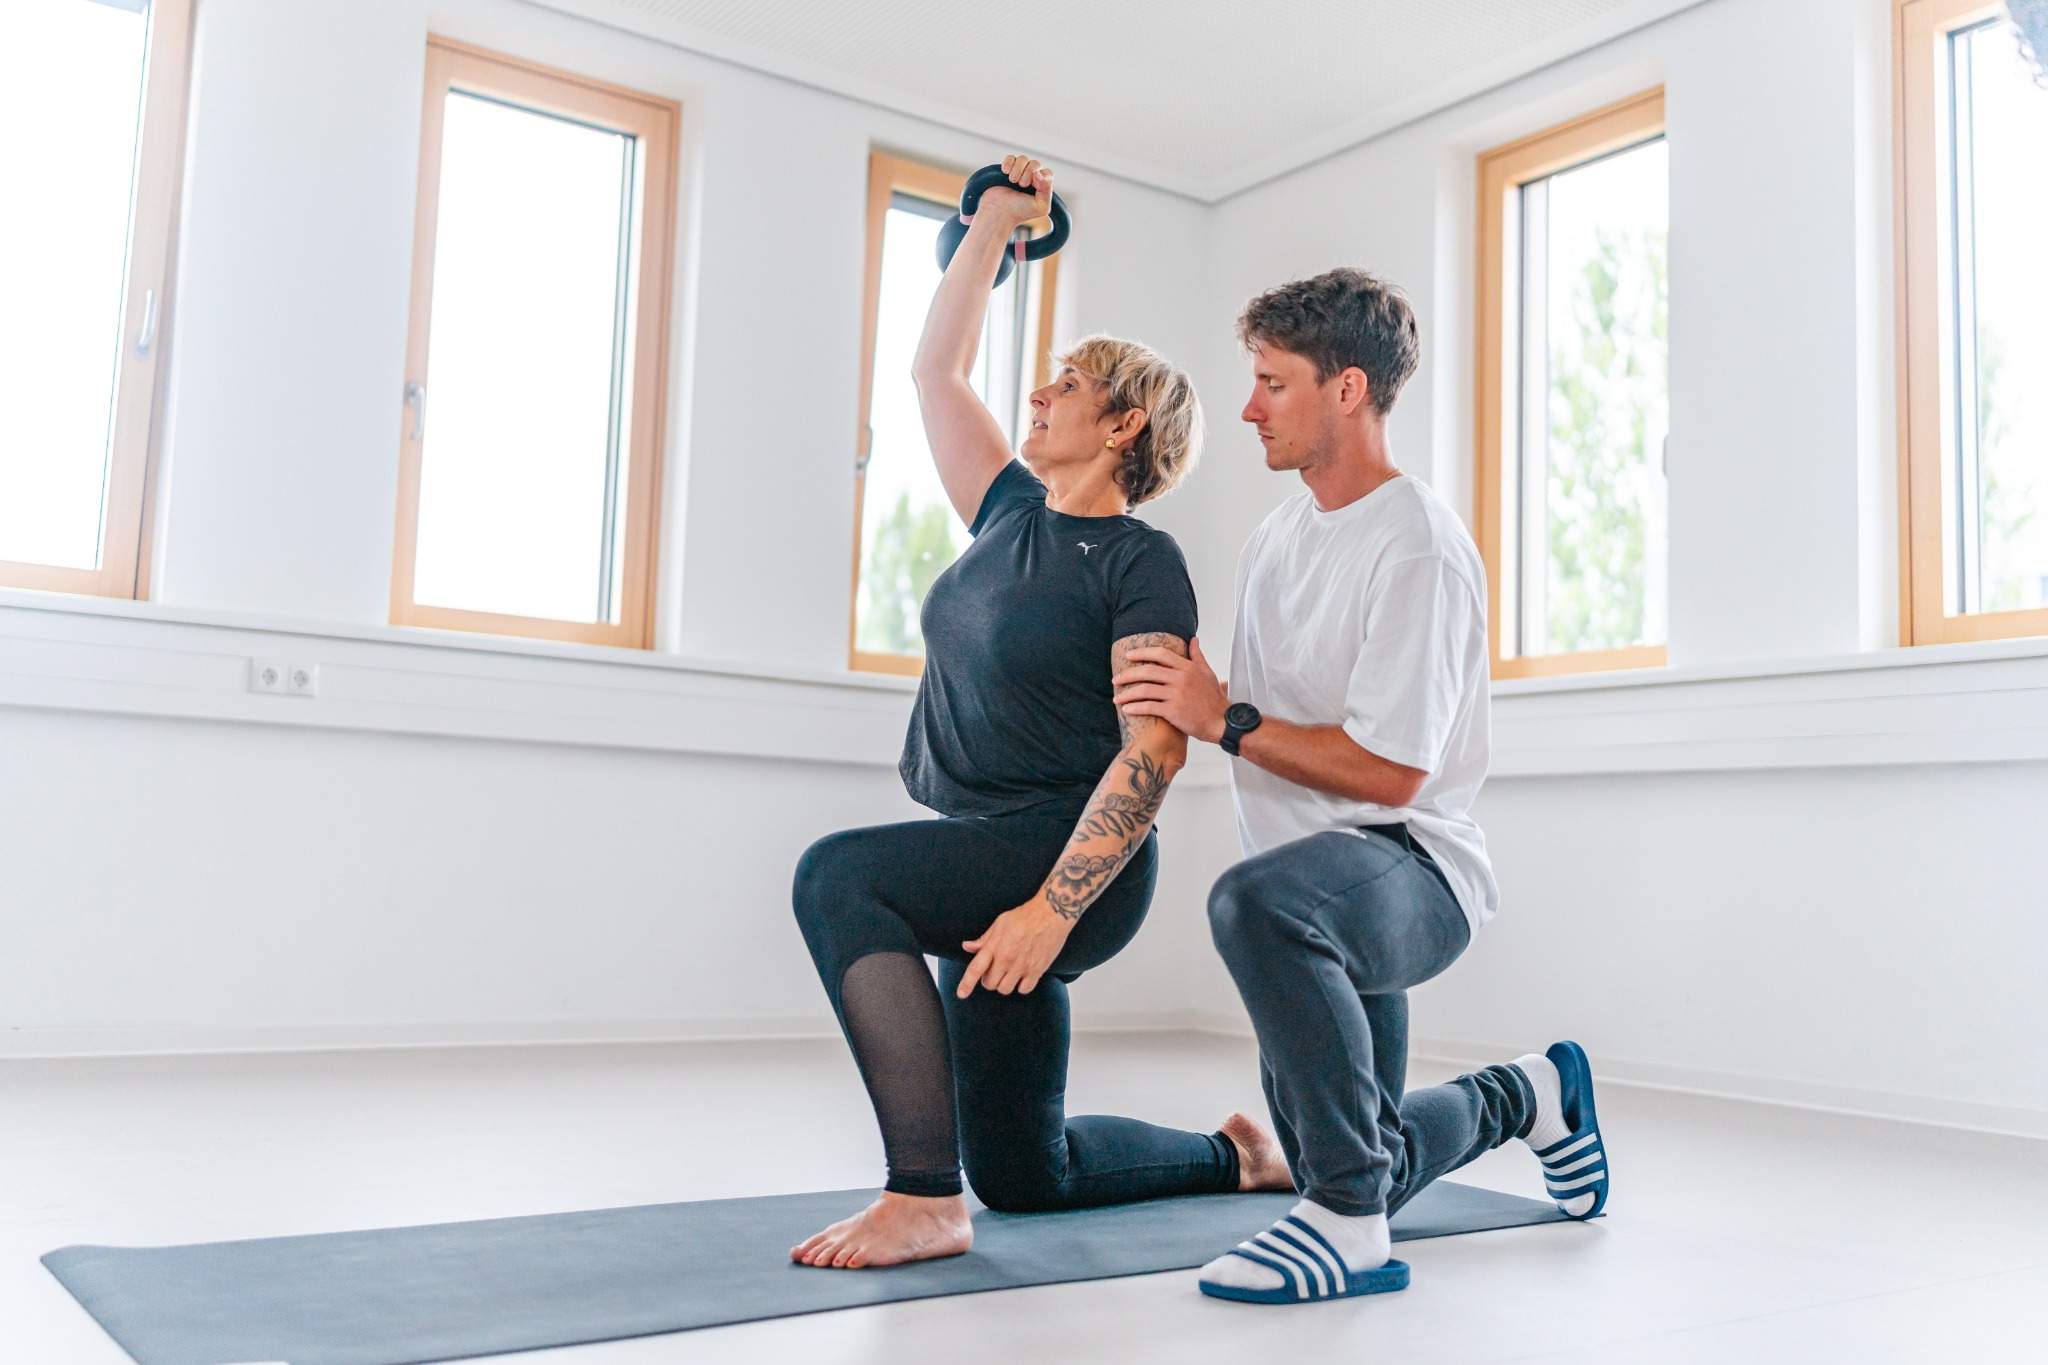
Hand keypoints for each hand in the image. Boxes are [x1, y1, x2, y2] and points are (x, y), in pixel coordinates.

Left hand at [958, 897, 1072, 996]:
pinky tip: (1023, 976)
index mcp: (995, 946)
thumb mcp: (1000, 923)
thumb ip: (984, 939)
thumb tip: (967, 946)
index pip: (975, 968)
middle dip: (989, 980)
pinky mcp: (1037, 970)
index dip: (966, 984)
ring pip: (1005, 989)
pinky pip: (1024, 990)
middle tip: (995, 971)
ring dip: (1004, 984)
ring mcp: (1022, 966)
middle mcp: (1007, 958)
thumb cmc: (1024, 916)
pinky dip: (1022, 986)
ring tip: (1009, 973)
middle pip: (990, 984)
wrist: (1050, 913)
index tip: (961, 994)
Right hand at [973, 154, 1052, 229]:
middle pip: (1035, 164)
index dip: (1040, 178)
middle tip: (1021, 186)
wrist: (999, 212)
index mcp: (1041, 186)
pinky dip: (1008, 163)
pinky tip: (1005, 172)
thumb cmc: (1019, 212)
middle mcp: (1031, 178)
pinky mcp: (1006, 169)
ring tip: (1012, 181)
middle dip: (1028, 174)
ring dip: (1017, 170)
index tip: (1033, 187)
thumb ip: (1047, 190)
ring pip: (1023, 159)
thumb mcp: (1041, 207)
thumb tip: (1038, 172)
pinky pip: (1010, 157)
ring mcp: (1018, 172)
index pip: (1047, 173)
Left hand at [1113, 636, 1228, 744]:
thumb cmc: (1214, 699)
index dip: (1142, 653)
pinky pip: (1149, 706)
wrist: (1221, 721)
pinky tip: (1126, 709)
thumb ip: (1197, 655)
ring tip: (1117, 697)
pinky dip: (1135, 707)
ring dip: (1127, 693)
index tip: (1128, 655)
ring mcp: (1176, 694)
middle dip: (1128, 674)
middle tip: (1116, 679)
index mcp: (1187, 668)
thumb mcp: (1207, 672)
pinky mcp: (1173, 711)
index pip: (1160, 654)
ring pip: (1145, 689)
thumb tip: (1193, 639)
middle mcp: (1180, 678)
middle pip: (1148, 671)